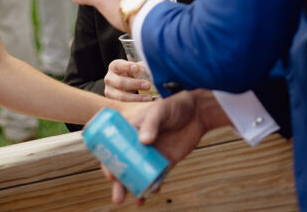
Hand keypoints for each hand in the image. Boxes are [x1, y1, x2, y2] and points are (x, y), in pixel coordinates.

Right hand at [103, 59, 154, 101]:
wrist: (126, 84)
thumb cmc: (132, 73)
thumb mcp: (135, 68)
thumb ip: (141, 68)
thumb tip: (148, 70)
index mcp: (114, 66)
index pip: (119, 65)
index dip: (127, 66)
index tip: (136, 68)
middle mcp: (109, 78)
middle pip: (121, 82)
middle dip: (135, 84)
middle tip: (148, 85)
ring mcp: (109, 91)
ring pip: (122, 96)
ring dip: (137, 98)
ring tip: (149, 97)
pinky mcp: (113, 102)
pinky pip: (124, 105)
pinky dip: (135, 104)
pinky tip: (145, 102)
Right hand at [107, 91, 227, 204]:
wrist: (197, 112)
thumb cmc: (174, 105)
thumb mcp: (160, 111)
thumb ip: (152, 124)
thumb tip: (144, 141)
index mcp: (132, 130)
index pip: (116, 147)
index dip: (110, 162)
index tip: (110, 174)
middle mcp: (139, 144)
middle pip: (125, 165)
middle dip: (121, 183)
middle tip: (118, 197)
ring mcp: (152, 154)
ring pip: (140, 174)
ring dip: (136, 188)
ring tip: (138, 201)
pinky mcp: (166, 161)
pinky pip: (157, 177)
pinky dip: (154, 186)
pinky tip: (153, 192)